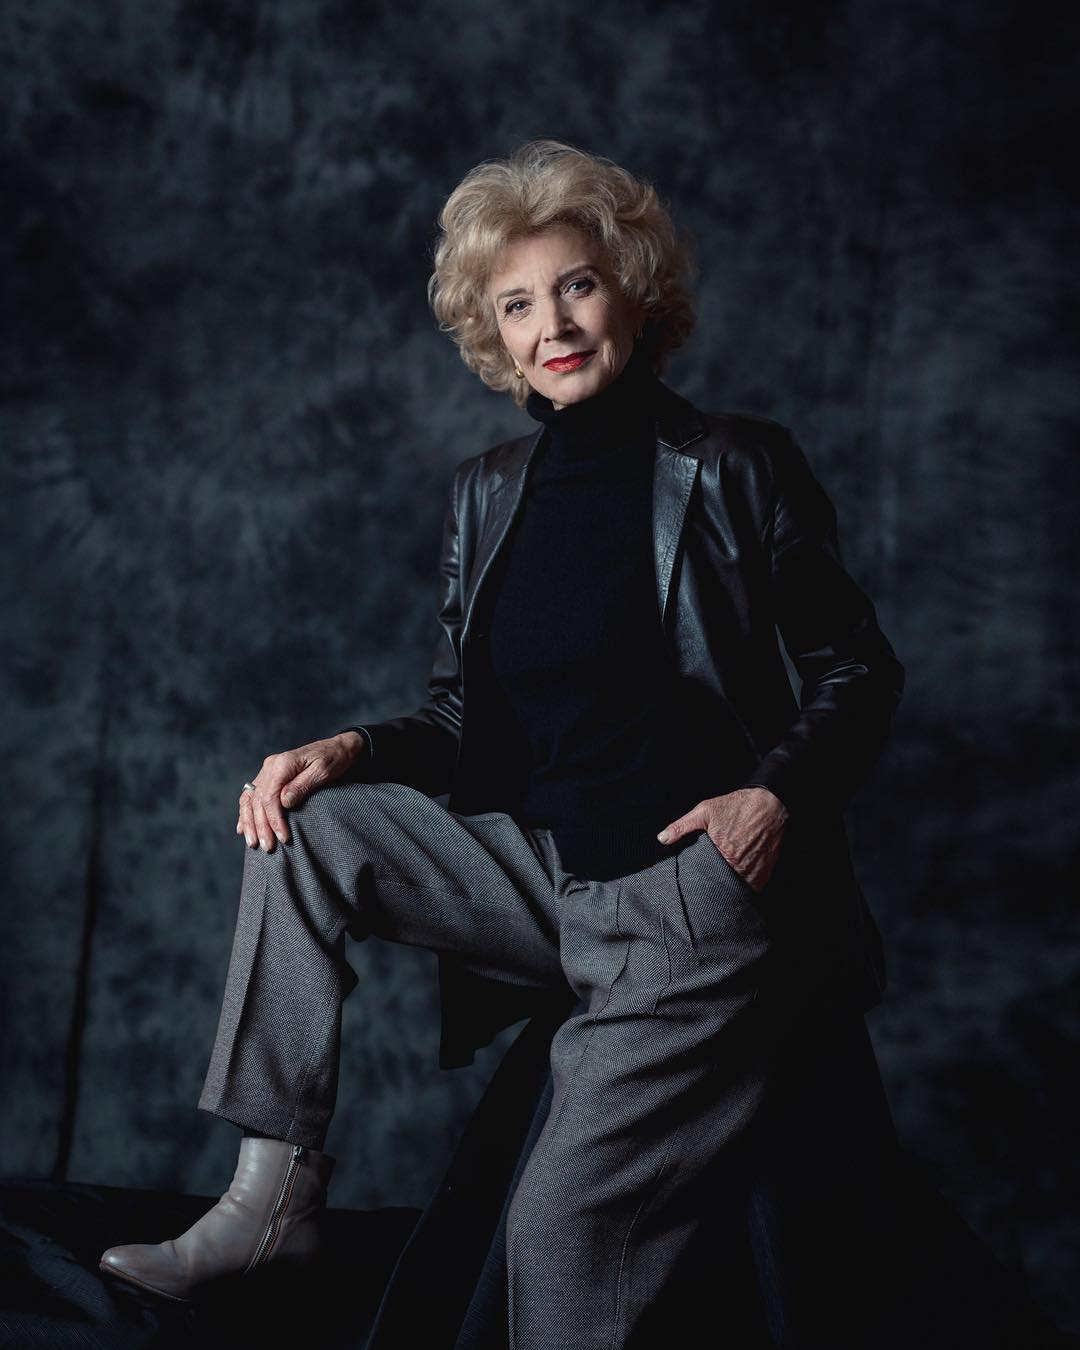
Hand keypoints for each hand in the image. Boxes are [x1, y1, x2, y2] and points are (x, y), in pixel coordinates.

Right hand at [237, 731, 365, 851]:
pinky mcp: (269, 777)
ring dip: (249, 822)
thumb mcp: (322, 772)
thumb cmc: (333, 760)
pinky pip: (251, 796)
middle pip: (258, 800)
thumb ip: (302, 786)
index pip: (269, 796)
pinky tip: (242, 828)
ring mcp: (268, 771)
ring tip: (253, 843)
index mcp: (283, 763)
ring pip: (250, 799)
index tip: (283, 837)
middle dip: (261, 826)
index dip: (274, 819)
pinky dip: (246, 813)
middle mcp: (271, 766)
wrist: (337, 748)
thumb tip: (283, 802)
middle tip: (268, 847)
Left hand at [657, 787, 789, 892]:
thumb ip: (682, 826)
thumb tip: (662, 838)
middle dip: (717, 887)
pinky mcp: (767, 870)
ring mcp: (756, 870)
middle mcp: (742, 866)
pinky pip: (756, 886)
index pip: (709, 880)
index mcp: (725, 855)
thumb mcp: (705, 811)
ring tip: (723, 886)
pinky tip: (739, 880)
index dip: (702, 883)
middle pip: (725, 887)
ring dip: (732, 888)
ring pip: (741, 889)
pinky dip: (747, 885)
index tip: (697, 884)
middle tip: (708, 887)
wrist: (771, 803)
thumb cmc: (737, 806)